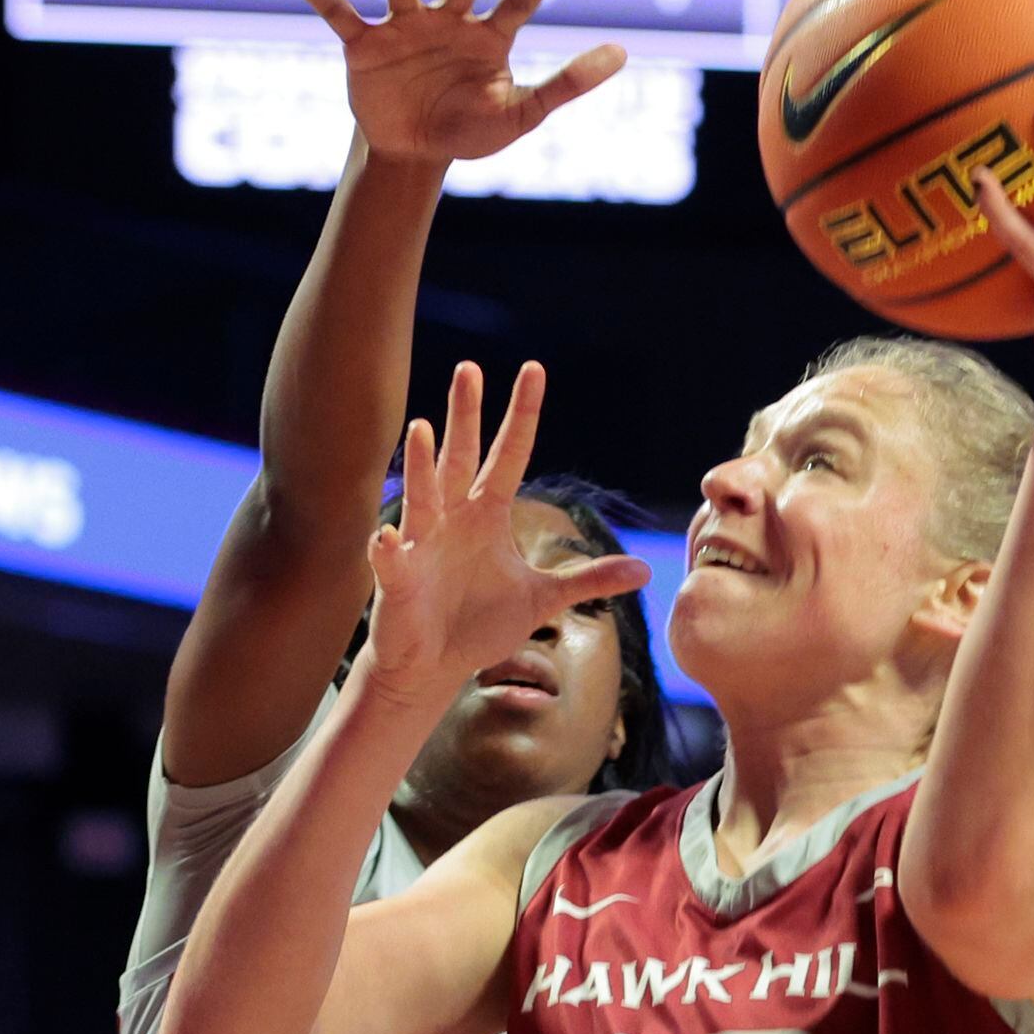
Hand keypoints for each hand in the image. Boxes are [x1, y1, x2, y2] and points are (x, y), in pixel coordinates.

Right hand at [284, 0, 623, 165]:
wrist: (414, 153)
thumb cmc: (470, 129)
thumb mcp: (522, 114)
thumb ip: (567, 85)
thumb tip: (623, 52)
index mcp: (488, 38)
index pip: (521, 0)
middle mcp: (447, 20)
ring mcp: (404, 26)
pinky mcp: (364, 44)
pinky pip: (335, 10)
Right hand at [355, 361, 647, 704]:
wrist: (433, 664)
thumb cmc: (479, 623)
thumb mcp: (543, 598)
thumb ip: (589, 579)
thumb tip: (644, 570)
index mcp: (487, 515)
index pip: (510, 455)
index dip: (522, 416)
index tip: (534, 370)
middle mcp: (453, 519)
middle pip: (462, 458)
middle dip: (466, 417)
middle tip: (469, 368)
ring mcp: (423, 545)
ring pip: (424, 498)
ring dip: (422, 466)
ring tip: (422, 430)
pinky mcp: (399, 581)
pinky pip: (392, 560)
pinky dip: (389, 549)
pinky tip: (388, 537)